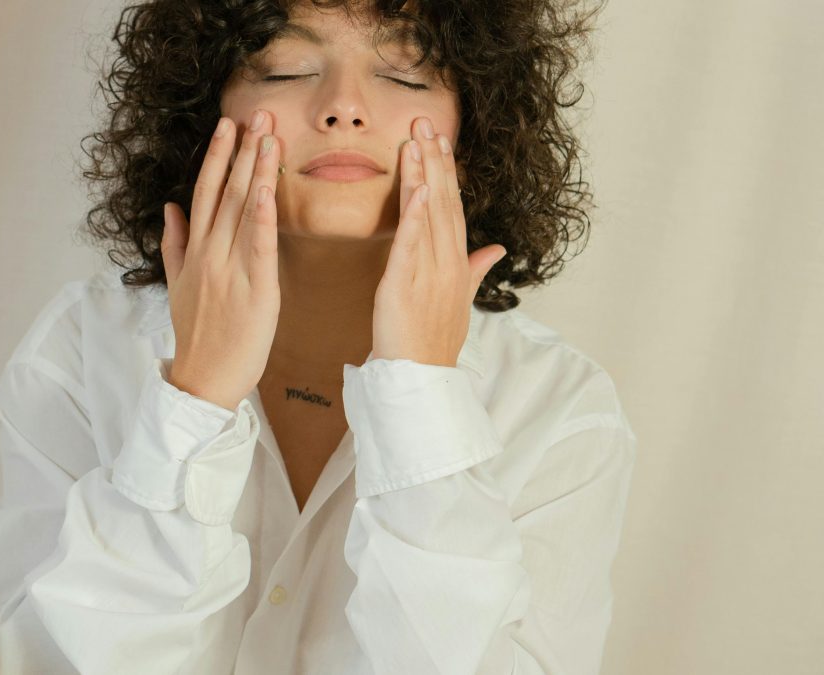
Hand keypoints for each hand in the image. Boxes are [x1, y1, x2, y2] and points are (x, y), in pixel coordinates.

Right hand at [160, 109, 282, 409]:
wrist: (203, 380)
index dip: (215, 156)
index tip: (226, 125)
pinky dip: (261, 216)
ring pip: (241, 211)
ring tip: (268, 137)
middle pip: (224, 192)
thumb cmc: (198, 336)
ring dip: (255, 170)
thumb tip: (171, 207)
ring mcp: (230, 270)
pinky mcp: (255, 290)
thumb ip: (175, 244)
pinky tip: (265, 188)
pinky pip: (257, 245)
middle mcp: (209, 254)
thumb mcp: (177, 285)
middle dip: (240, 151)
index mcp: (194, 252)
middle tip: (257, 114)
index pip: (204, 193)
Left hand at [371, 117, 507, 366]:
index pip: (453, 208)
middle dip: (436, 161)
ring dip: (424, 175)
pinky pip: (410, 244)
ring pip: (428, 215)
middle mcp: (447, 263)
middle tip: (425, 122)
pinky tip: (413, 187)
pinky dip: (413, 215)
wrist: (420, 377)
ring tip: (417, 140)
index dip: (448, 173)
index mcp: (457, 264)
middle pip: (444, 202)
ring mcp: (429, 272)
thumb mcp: (460, 301)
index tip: (441, 140)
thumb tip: (496, 248)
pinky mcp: (404, 285)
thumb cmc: (434, 342)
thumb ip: (476, 270)